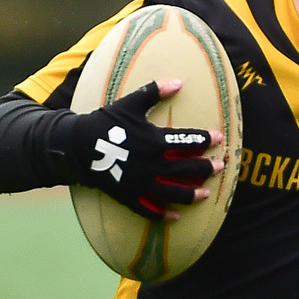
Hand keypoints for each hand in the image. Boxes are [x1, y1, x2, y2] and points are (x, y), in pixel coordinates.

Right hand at [57, 80, 216, 220]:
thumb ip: (155, 91)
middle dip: (206, 167)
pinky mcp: (129, 196)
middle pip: (187, 168)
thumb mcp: (130, 103)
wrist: (78, 145)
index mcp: (154, 141)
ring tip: (207, 194)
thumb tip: (179, 82)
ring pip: (174, 193)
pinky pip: (149, 209)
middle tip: (221, 166)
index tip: (219, 138)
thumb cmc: (106, 122)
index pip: (187, 141)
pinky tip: (176, 217)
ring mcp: (141, 183)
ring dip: (193, 194)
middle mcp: (152, 164)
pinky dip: (163, 215)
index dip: (205, 139)